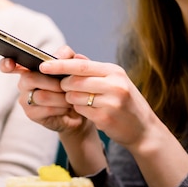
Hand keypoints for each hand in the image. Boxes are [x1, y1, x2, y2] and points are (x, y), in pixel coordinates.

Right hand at [0, 45, 89, 134]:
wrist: (79, 108)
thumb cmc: (72, 84)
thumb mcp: (72, 66)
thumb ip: (67, 57)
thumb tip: (61, 56)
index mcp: (29, 67)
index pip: (9, 64)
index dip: (6, 64)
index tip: (11, 64)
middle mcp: (23, 82)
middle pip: (30, 78)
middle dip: (52, 82)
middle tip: (66, 86)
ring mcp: (25, 99)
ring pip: (41, 96)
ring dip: (61, 97)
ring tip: (71, 98)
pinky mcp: (32, 114)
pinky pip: (47, 109)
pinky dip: (61, 108)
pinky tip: (67, 108)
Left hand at [39, 55, 158, 149]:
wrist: (144, 129)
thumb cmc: (125, 103)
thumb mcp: (115, 81)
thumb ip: (93, 69)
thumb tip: (70, 57)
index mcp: (115, 71)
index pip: (81, 65)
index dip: (60, 65)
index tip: (43, 65)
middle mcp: (115, 84)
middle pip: (74, 81)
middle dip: (65, 86)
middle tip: (67, 90)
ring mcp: (111, 102)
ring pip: (74, 96)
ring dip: (72, 99)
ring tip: (83, 102)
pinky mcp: (105, 118)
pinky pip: (80, 110)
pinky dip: (79, 110)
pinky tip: (90, 112)